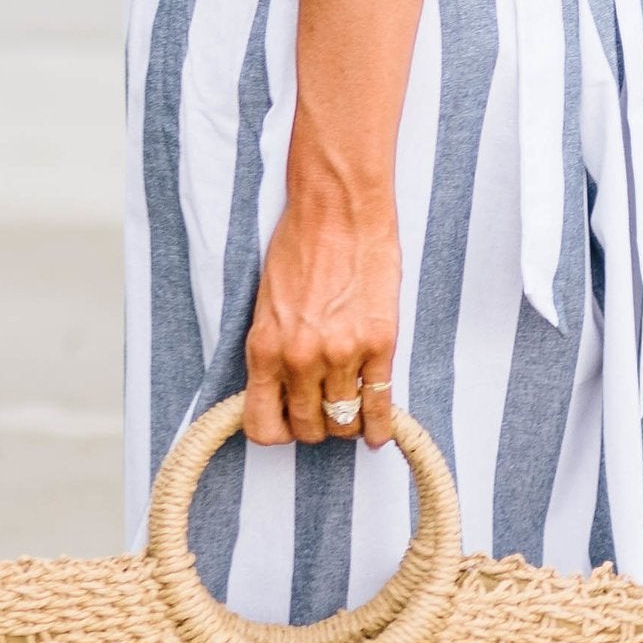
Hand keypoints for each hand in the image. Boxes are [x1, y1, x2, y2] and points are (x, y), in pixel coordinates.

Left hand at [242, 177, 399, 444]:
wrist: (339, 209)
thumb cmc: (299, 245)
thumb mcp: (267, 304)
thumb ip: (274, 349)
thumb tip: (281, 389)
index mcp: (265, 347)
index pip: (262, 424)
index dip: (277, 431)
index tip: (288, 424)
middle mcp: (300, 358)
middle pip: (308, 427)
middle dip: (315, 427)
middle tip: (323, 414)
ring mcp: (342, 353)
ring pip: (343, 420)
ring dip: (347, 423)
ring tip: (351, 414)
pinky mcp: (379, 344)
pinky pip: (379, 403)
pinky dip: (379, 426)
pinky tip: (379, 433)